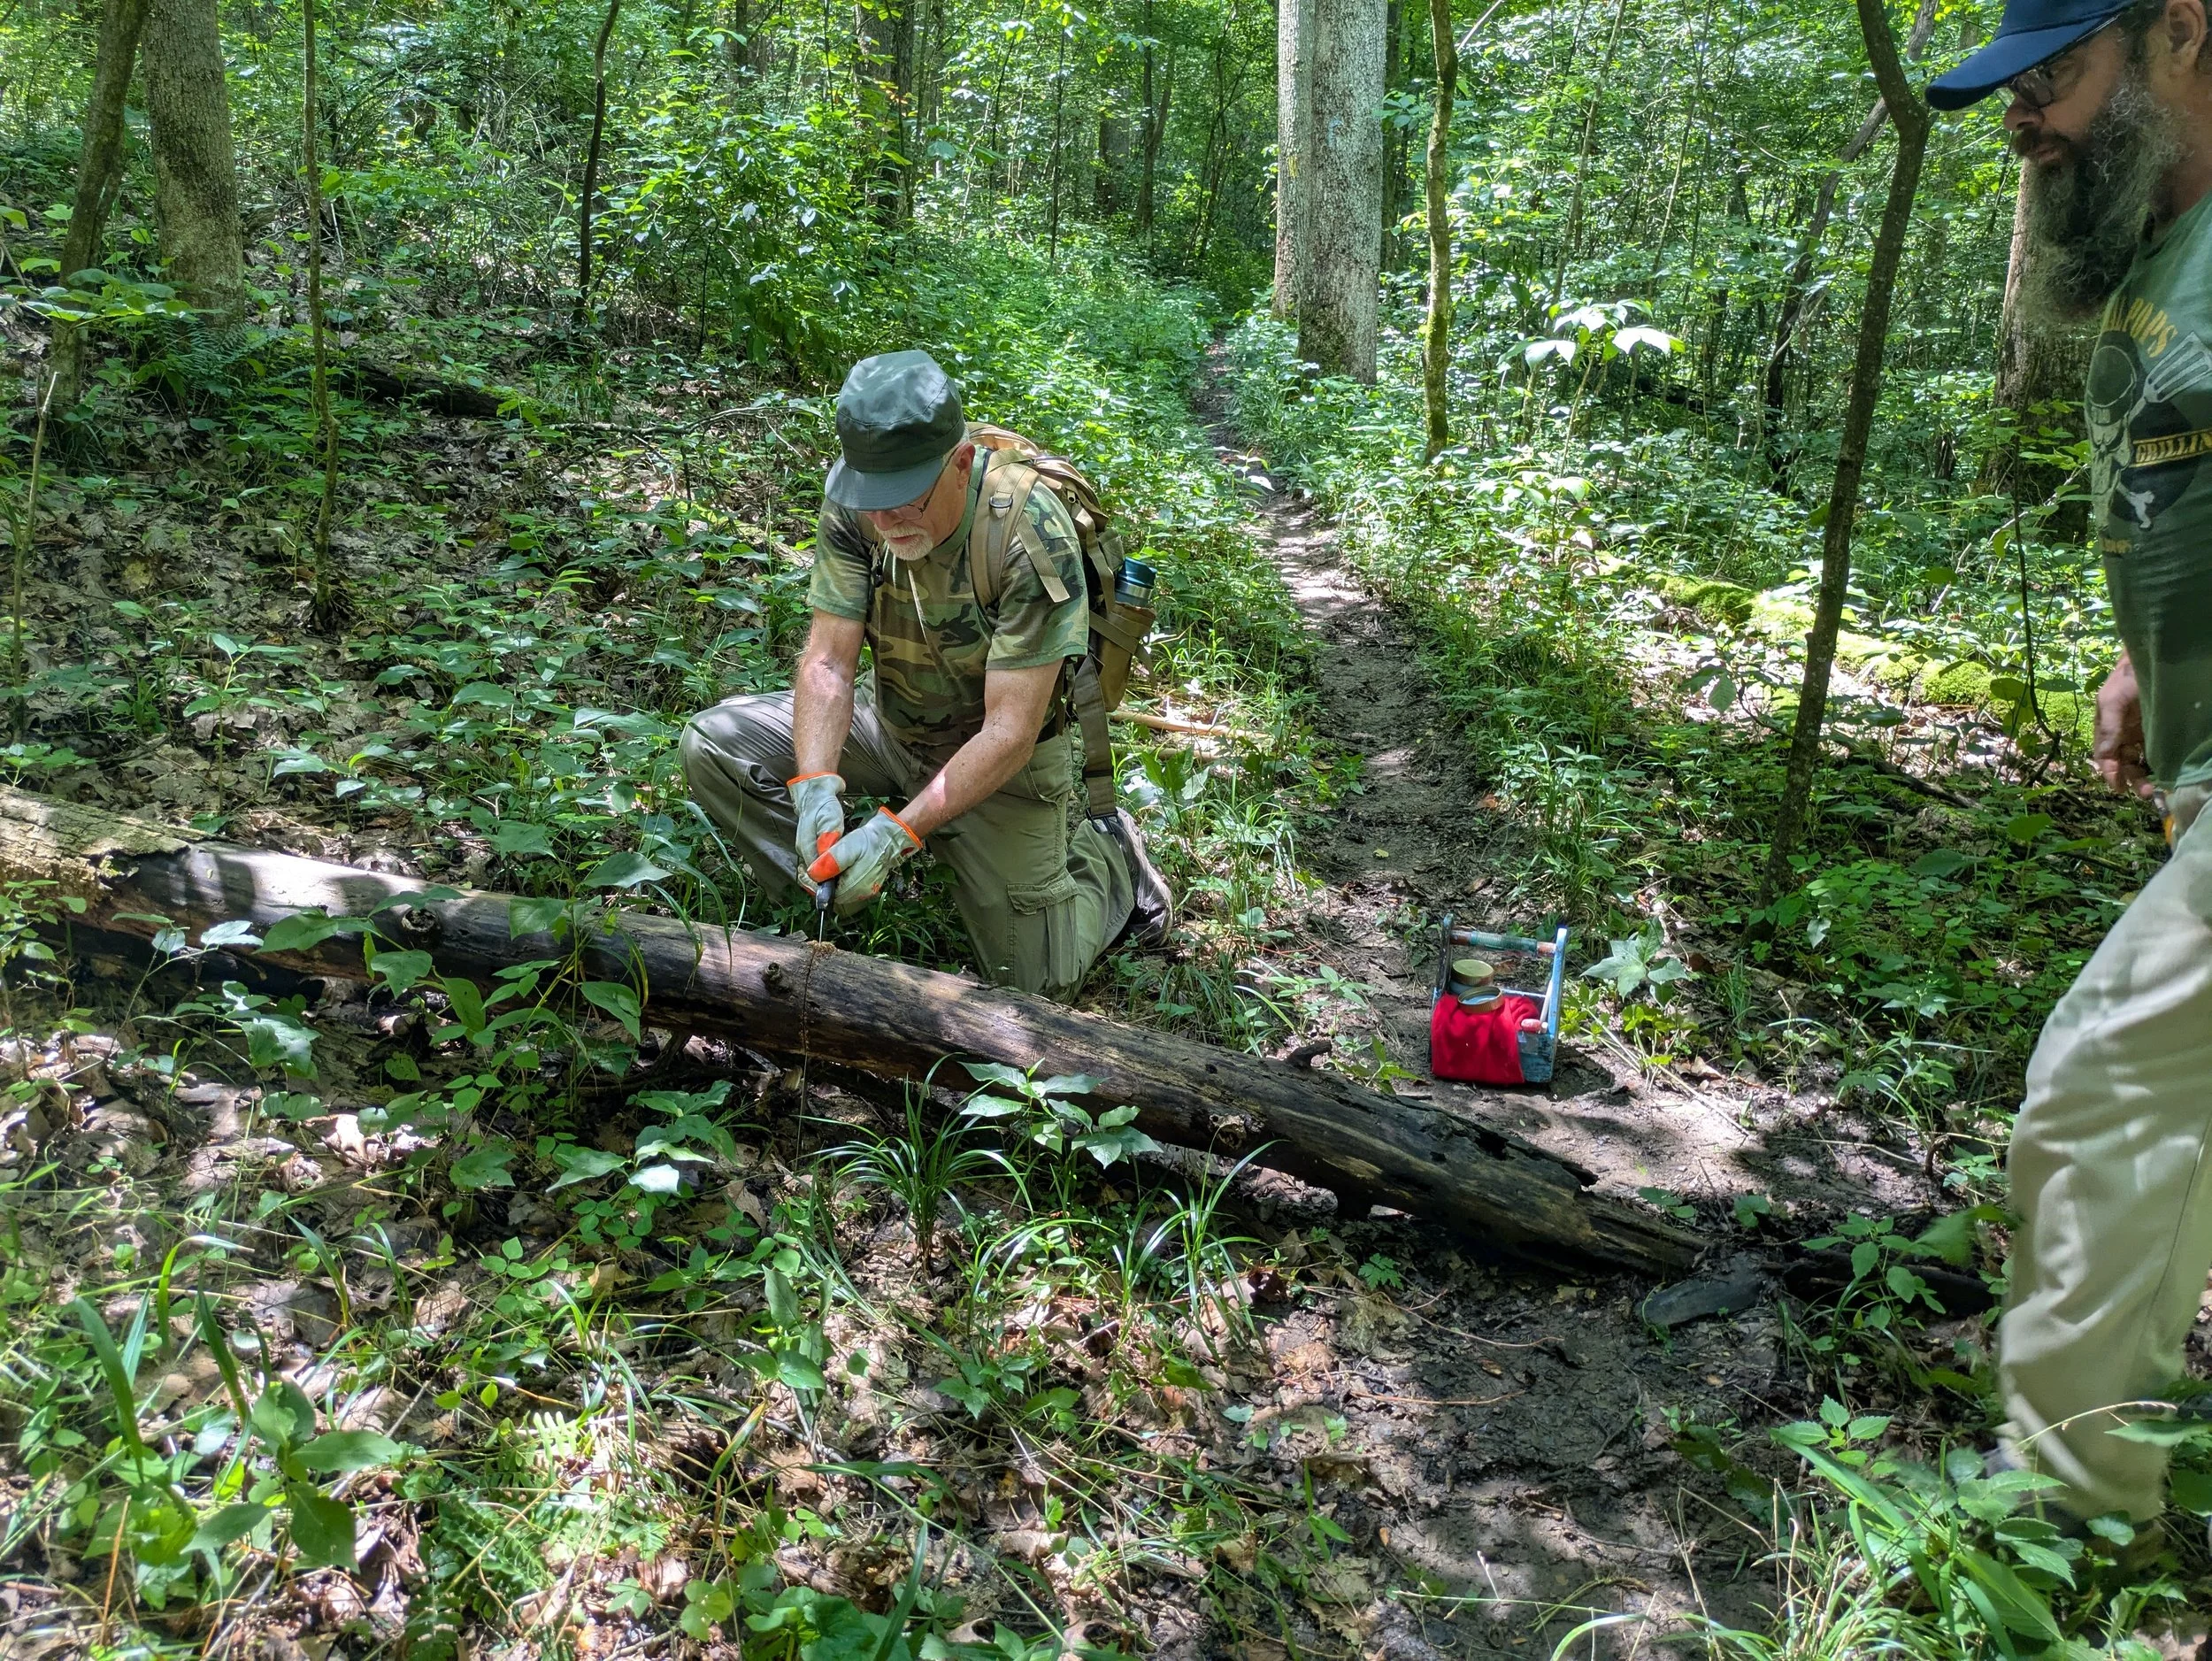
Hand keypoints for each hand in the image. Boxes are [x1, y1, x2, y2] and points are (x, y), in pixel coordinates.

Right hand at [788, 772, 845, 889]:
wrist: (817, 790)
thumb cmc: (823, 803)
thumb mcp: (829, 818)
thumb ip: (828, 837)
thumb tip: (825, 857)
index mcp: (805, 846)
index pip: (814, 873)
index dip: (828, 882)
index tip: (843, 886)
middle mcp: (805, 850)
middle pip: (817, 873)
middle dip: (831, 880)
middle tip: (849, 884)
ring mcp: (809, 847)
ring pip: (820, 868)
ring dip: (833, 874)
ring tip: (849, 879)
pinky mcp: (816, 845)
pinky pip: (824, 861)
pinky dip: (834, 866)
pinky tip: (844, 868)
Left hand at [808, 807, 922, 913]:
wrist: (889, 839)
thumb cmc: (871, 841)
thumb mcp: (849, 846)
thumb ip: (832, 861)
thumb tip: (814, 874)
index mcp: (855, 887)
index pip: (827, 895)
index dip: (813, 885)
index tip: (804, 872)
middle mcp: (860, 894)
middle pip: (832, 896)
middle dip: (817, 884)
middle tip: (807, 869)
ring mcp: (863, 892)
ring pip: (837, 893)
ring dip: (825, 883)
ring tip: (817, 869)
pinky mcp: (865, 886)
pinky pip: (844, 888)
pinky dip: (835, 881)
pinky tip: (831, 870)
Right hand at [2092, 653, 2157, 801]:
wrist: (2150, 660)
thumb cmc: (2126, 678)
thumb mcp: (2112, 701)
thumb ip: (2108, 727)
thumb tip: (2104, 756)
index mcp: (2106, 729)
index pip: (2105, 757)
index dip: (2110, 773)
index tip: (2119, 787)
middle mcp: (2121, 735)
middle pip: (2122, 764)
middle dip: (2131, 779)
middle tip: (2147, 792)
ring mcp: (2139, 735)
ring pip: (2138, 762)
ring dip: (2143, 778)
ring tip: (2155, 789)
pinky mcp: (2156, 732)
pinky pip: (2153, 754)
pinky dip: (2155, 767)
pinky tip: (2162, 775)